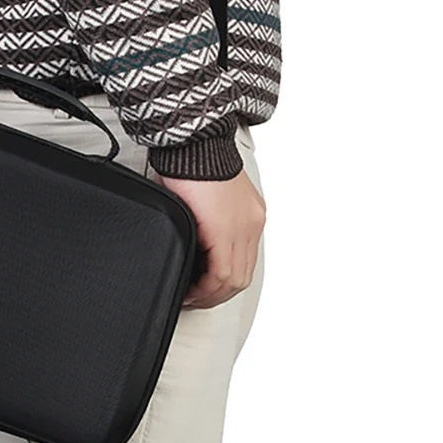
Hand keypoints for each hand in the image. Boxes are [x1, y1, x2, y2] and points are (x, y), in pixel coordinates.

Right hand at [158, 170, 265, 309]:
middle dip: (216, 295)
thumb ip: (206, 220)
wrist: (194, 142)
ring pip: (234, 280)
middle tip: (195, 300)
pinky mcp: (226, 231)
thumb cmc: (194, 160)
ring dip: (210, 296)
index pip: (243, 260)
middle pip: (242, 276)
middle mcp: (252, 224)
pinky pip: (222, 274)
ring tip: (190, 298)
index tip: (203, 287)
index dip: (223, 282)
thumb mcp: (206, 197)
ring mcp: (243, 228)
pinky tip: (190, 289)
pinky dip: (205, 288)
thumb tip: (190, 242)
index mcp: (249, 215)